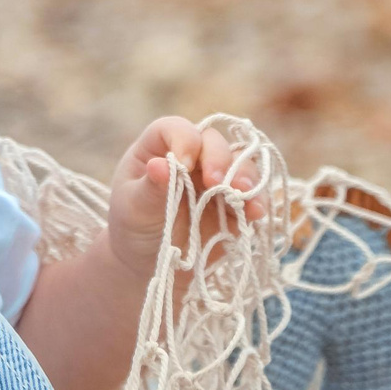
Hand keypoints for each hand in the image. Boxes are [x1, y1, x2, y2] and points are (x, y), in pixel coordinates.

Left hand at [106, 116, 256, 278]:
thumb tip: (159, 165)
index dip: (184, 140)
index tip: (183, 166)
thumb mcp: (134, 208)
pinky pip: (252, 194)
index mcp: (159, 148)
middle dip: (219, 159)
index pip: (176, 128)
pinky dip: (256, 200)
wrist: (148, 261)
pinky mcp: (233, 202)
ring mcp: (215, 178)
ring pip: (240, 163)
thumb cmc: (133, 226)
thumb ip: (150, 188)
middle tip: (216, 182)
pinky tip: (255, 212)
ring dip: (245, 176)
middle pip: (213, 141)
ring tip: (243, 195)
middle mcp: (191, 157)